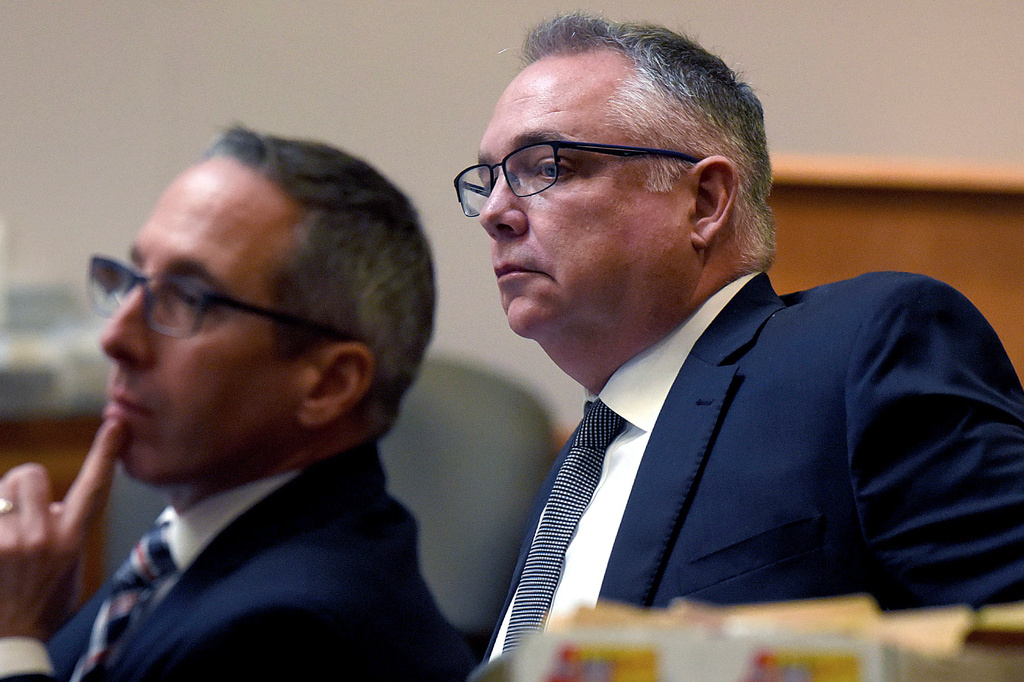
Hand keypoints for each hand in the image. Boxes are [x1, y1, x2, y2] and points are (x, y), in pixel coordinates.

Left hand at [0, 419, 127, 638]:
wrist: (11, 641)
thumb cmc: (44, 604)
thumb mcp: (71, 566)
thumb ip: (66, 529)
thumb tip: (53, 505)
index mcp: (71, 539)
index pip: (94, 487)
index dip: (106, 452)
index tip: (116, 424)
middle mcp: (41, 537)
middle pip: (28, 474)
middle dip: (22, 487)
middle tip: (20, 512)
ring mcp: (7, 542)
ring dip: (0, 506)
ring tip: (6, 536)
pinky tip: (1, 549)